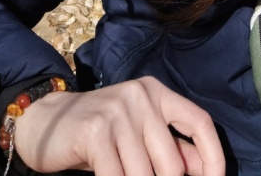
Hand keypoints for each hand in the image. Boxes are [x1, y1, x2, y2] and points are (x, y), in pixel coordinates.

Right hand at [13, 76, 224, 175]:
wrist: (46, 122)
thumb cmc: (100, 134)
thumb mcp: (138, 133)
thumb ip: (170, 147)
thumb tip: (206, 169)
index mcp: (155, 93)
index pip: (199, 122)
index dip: (214, 157)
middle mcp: (139, 96)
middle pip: (172, 164)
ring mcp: (117, 111)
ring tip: (120, 174)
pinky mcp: (96, 131)